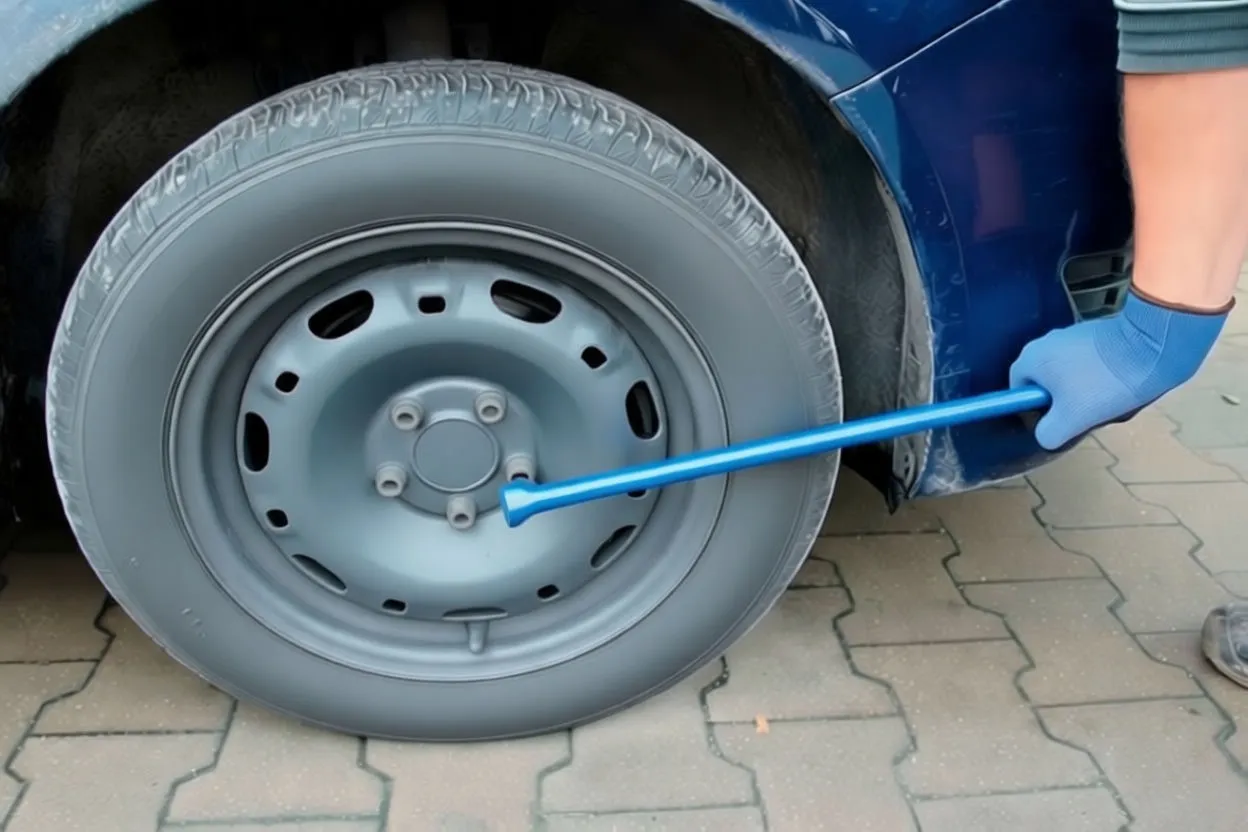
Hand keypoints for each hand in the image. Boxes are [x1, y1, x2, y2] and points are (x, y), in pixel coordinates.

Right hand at [1009, 288, 1231, 450]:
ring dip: (1086, 390)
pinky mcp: (1098, 332)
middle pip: (1047, 383)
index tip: (1059, 419)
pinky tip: (1121, 384)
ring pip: (1071, 374)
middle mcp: (1045, 341)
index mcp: (1031, 358)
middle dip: (1066, 401)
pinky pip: (1090, 362)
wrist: (1153, 345)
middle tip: (1087, 413)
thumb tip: (1045, 435)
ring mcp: (1073, 334)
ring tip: (1110, 400)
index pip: (1018, 390)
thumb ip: (1048, 433)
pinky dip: (1101, 375)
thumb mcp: (1072, 419)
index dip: (1034, 409)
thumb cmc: (1105, 382)